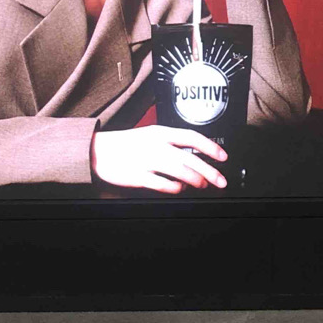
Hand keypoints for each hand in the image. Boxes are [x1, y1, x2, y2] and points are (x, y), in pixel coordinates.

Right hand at [91, 126, 228, 193]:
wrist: (98, 150)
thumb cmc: (128, 144)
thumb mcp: (151, 135)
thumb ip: (172, 142)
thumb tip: (196, 154)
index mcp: (161, 132)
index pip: (192, 137)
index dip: (211, 147)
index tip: (223, 157)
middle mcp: (156, 145)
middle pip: (190, 159)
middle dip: (210, 171)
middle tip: (221, 180)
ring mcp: (147, 161)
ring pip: (180, 172)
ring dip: (196, 180)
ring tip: (203, 185)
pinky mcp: (138, 176)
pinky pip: (163, 185)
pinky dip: (175, 189)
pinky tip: (180, 189)